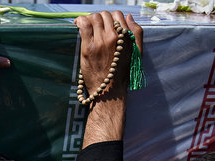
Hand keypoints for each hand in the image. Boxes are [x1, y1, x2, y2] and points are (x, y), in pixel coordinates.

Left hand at [75, 12, 142, 146]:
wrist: (109, 91)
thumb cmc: (122, 74)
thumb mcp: (137, 53)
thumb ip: (137, 33)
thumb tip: (128, 16)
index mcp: (126, 37)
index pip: (117, 15)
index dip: (110, 18)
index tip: (104, 25)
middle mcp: (114, 37)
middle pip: (104, 15)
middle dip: (98, 18)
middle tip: (93, 27)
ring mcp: (101, 41)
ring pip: (93, 17)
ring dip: (88, 19)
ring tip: (85, 26)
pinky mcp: (88, 47)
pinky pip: (83, 25)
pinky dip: (79, 21)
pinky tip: (77, 24)